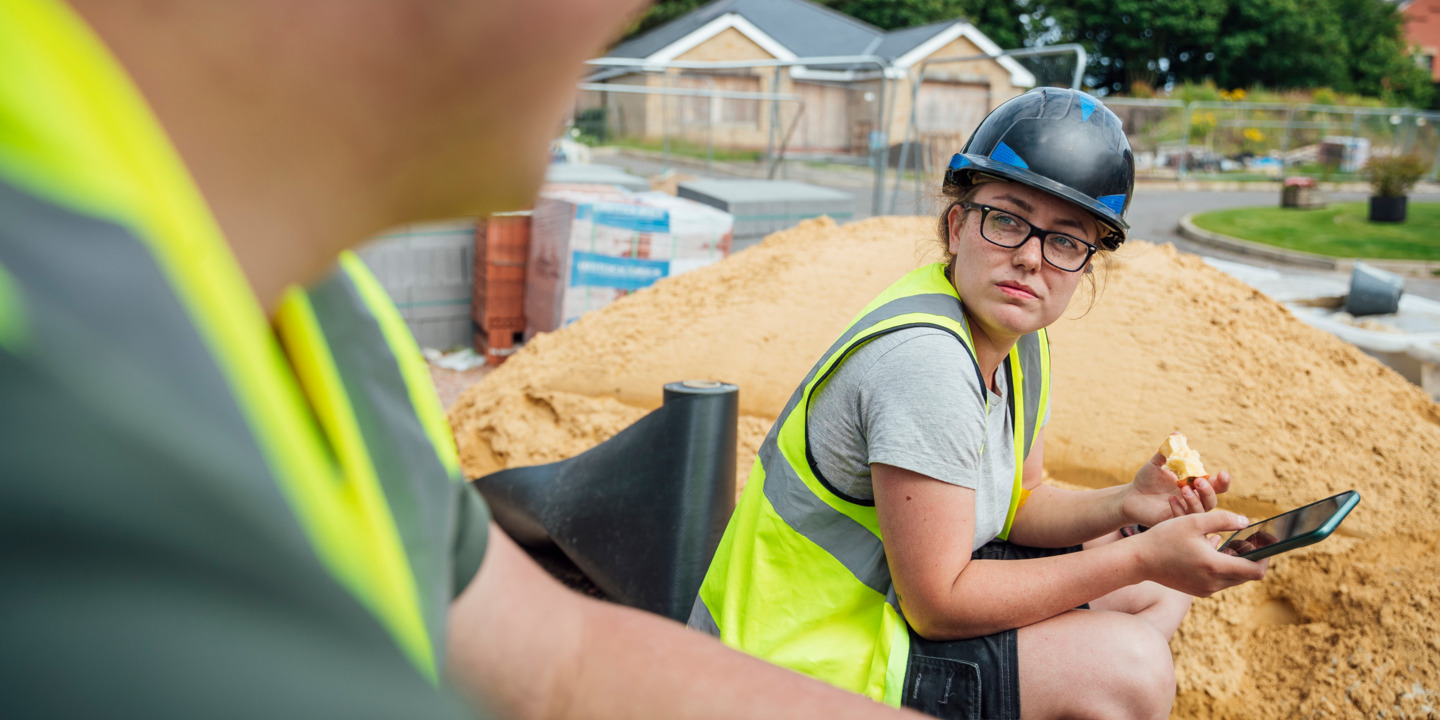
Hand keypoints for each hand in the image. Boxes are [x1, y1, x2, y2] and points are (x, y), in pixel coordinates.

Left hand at [1120, 451, 1231, 526]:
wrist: (1131, 496)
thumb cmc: (1147, 479)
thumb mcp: (1156, 464)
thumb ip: (1167, 451)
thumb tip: (1176, 434)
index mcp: (1195, 485)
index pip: (1217, 485)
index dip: (1223, 481)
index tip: (1222, 473)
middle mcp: (1194, 500)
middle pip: (1213, 500)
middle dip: (1209, 491)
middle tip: (1197, 481)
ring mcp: (1185, 512)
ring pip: (1201, 512)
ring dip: (1196, 501)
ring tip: (1184, 489)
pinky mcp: (1174, 522)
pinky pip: (1184, 520)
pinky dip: (1180, 510)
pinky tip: (1171, 500)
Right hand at [1133, 512, 1268, 596]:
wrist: (1138, 560)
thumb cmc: (1164, 538)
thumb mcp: (1194, 522)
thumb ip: (1224, 520)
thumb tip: (1246, 522)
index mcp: (1215, 566)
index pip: (1255, 571)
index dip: (1266, 558)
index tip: (1266, 545)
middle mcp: (1213, 583)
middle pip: (1246, 575)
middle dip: (1251, 558)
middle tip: (1249, 539)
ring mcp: (1205, 589)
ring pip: (1233, 578)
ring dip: (1236, 562)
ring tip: (1230, 542)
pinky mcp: (1197, 591)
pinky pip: (1219, 580)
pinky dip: (1222, 567)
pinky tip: (1212, 549)